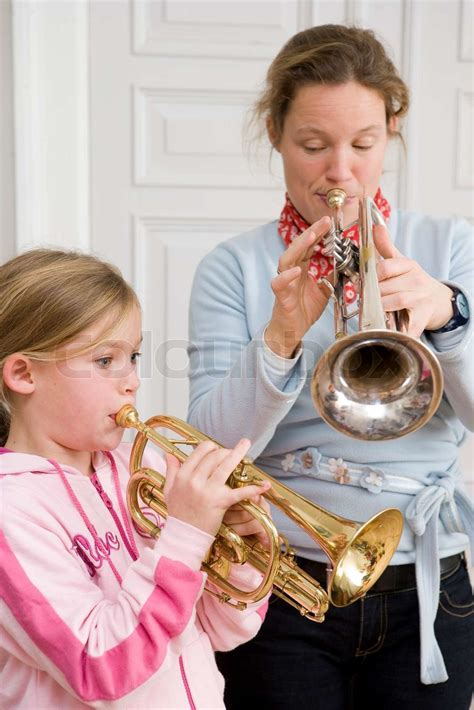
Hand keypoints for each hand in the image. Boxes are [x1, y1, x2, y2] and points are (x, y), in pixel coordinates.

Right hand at [163, 440, 270, 536]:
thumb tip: (168, 455)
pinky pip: (239, 493)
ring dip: (238, 454)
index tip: (217, 450)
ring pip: (226, 466)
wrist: (184, 537)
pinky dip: (253, 488)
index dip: (211, 447)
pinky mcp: (220, 502)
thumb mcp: (169, 491)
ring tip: (246, 445)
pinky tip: (265, 485)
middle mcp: (194, 480)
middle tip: (233, 452)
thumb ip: (171, 471)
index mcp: (182, 475)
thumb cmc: (178, 514)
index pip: (200, 452)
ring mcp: (207, 491)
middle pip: (214, 456)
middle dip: (225, 451)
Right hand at [265, 216, 332, 357]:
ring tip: (311, 237)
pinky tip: (296, 270)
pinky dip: (286, 276)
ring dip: (299, 247)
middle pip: (299, 247)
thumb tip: (346, 266)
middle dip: (311, 233)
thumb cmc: (304, 310)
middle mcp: (291, 272)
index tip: (329, 222)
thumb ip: (332, 277)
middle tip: (324, 222)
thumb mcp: (325, 291)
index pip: (309, 246)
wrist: (292, 331)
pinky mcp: (281, 296)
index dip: (319, 233)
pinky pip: (279, 284)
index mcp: (302, 268)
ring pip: (287, 260)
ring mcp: (285, 283)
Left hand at [373, 224, 453, 336]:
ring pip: (393, 302)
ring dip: (380, 307)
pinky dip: (397, 329)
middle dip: (371, 294)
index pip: (385, 267)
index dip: (370, 276)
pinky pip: (407, 325)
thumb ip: (386, 246)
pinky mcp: (422, 318)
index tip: (361, 282)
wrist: (437, 300)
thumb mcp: (401, 262)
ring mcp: (421, 300)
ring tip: (374, 309)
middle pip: (385, 287)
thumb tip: (376, 226)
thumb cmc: (413, 281)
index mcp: (409, 266)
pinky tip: (387, 328)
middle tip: (363, 298)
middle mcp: (417, 282)